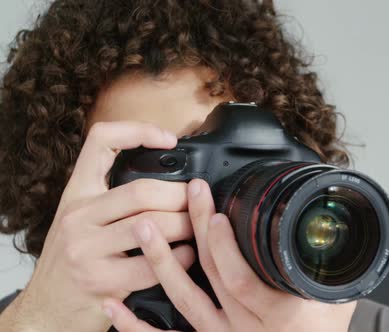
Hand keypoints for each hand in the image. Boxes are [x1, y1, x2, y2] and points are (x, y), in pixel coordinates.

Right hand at [5, 122, 195, 331]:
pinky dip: (179, 258)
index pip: (100, 142)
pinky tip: (188, 255)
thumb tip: (171, 181)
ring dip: (185, 226)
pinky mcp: (99, 280)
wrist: (47, 309)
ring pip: (150, 225)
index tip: (170, 140)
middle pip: (142, 190)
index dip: (138, 131)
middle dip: (181, 195)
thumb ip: (114, 200)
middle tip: (199, 200)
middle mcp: (77, 216)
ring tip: (198, 227)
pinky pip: (151, 264)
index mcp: (77, 193)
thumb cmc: (75, 262)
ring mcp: (85, 248)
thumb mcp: (84, 220)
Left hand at [104, 179, 356, 331]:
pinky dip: (136, 326)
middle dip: (196, 231)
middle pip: (212, 276)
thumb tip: (326, 230)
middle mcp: (244, 328)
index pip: (241, 279)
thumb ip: (326, 271)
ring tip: (144, 228)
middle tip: (186, 195)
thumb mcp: (336, 302)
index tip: (215, 213)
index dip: (224, 246)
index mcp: (276, 314)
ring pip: (184, 300)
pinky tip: (115, 305)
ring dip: (161, 263)